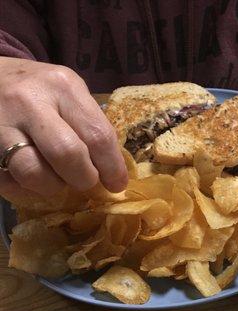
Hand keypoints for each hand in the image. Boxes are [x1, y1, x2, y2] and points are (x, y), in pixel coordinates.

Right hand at [0, 57, 127, 201]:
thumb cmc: (39, 89)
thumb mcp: (68, 92)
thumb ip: (89, 125)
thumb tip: (113, 170)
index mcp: (63, 87)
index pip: (98, 136)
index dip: (112, 167)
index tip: (117, 184)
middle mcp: (30, 101)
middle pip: (68, 155)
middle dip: (84, 178)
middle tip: (86, 182)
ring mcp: (0, 122)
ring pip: (33, 172)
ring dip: (52, 186)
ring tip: (56, 178)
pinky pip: (8, 181)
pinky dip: (25, 189)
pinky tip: (32, 178)